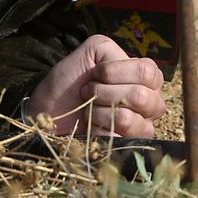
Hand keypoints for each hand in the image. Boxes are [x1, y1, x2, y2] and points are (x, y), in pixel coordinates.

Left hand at [28, 34, 165, 136]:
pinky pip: (117, 139)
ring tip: (88, 110)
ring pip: (128, 119)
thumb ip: (111, 51)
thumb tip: (125, 69)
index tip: (96, 73)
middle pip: (141, 96)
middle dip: (105, 92)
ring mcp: (140, 126)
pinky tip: (90, 127)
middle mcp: (149, 102)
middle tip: (88, 92)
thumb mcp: (90, 52)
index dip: (118, 72)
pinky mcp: (126, 146)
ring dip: (99, 112)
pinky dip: (96, 129)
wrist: (48, 110)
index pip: (148, 72)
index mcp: (145, 78)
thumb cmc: (69, 81)